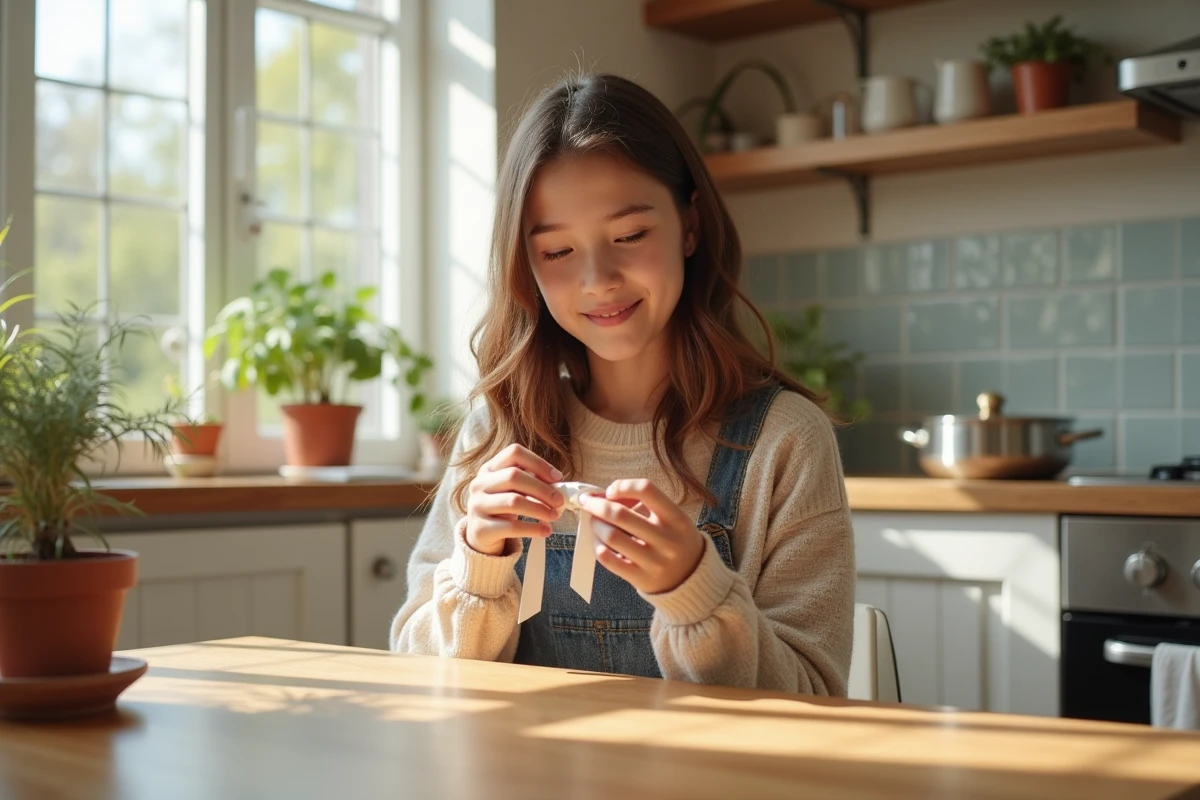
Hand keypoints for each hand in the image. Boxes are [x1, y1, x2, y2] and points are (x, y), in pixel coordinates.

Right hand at [465, 444, 564, 556]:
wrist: (481, 532)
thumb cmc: (502, 505)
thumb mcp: (511, 489)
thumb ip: (531, 482)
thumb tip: (558, 487)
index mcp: (489, 468)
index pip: (514, 453)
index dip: (538, 463)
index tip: (557, 478)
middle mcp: (479, 483)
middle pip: (514, 476)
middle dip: (542, 489)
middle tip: (559, 501)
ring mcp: (477, 505)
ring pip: (513, 502)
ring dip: (540, 509)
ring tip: (554, 516)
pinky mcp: (480, 528)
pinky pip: (511, 527)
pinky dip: (533, 529)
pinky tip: (545, 530)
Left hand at [579, 479, 705, 594]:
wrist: (691, 577)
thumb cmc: (675, 539)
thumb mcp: (671, 518)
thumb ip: (643, 504)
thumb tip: (603, 495)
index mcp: (676, 518)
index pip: (646, 490)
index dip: (623, 486)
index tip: (612, 491)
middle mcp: (667, 539)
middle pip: (620, 515)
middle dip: (596, 505)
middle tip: (587, 502)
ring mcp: (654, 561)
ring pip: (612, 537)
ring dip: (596, 524)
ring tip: (593, 521)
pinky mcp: (641, 578)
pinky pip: (609, 560)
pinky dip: (597, 546)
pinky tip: (598, 541)